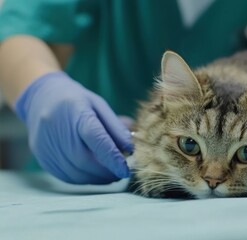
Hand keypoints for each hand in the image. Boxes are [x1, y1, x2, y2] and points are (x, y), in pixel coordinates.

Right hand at [15, 71, 132, 183]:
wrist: (42, 98)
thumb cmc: (77, 102)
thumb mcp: (100, 106)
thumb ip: (116, 128)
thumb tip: (131, 149)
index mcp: (77, 112)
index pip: (97, 139)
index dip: (112, 157)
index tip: (125, 170)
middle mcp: (59, 130)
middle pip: (84, 160)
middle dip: (106, 172)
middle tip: (121, 174)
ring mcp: (47, 145)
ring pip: (75, 173)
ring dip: (96, 178)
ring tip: (111, 175)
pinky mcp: (43, 158)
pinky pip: (66, 176)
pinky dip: (84, 179)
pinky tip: (94, 174)